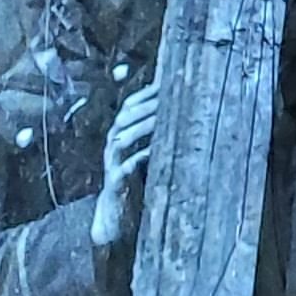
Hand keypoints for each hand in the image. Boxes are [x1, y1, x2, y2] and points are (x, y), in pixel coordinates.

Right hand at [89, 81, 161, 247]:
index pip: (130, 105)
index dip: (145, 92)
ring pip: (122, 140)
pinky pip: (126, 167)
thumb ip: (158, 134)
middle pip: (125, 118)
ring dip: (141, 128)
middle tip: (165, 96)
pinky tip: (154, 150)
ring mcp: (113, 164)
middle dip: (145, 105)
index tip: (166, 80)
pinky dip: (139, 157)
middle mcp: (113, 146)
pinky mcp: (116, 183)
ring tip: (160, 118)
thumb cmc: (136, 180)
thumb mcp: (146, 154)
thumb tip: (182, 110)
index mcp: (120, 135)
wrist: (115, 215)